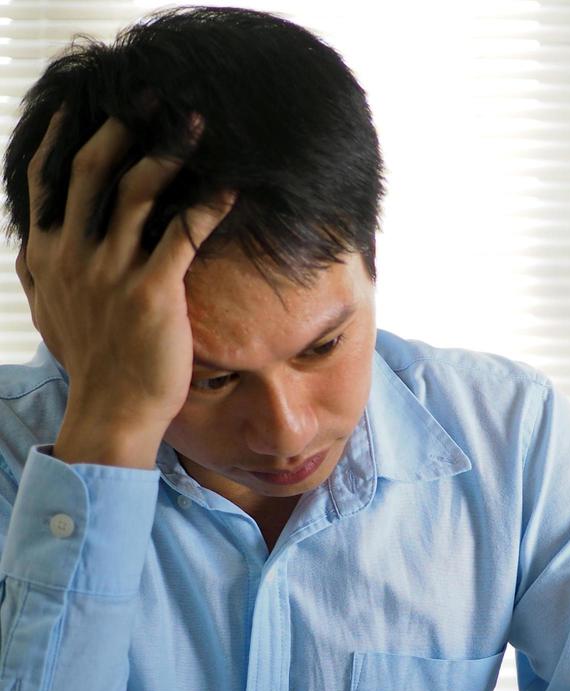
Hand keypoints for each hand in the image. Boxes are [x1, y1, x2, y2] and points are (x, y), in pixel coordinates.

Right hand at [21, 109, 233, 467]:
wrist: (112, 409)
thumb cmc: (92, 362)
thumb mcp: (51, 311)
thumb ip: (41, 273)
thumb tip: (33, 245)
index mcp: (46, 256)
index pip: (45, 182)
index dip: (60, 139)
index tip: (79, 106)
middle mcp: (74, 256)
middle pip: (92, 172)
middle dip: (121, 128)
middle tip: (152, 98)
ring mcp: (112, 272)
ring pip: (137, 194)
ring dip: (169, 153)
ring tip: (197, 126)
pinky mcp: (153, 292)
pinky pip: (183, 235)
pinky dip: (208, 206)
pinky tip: (231, 187)